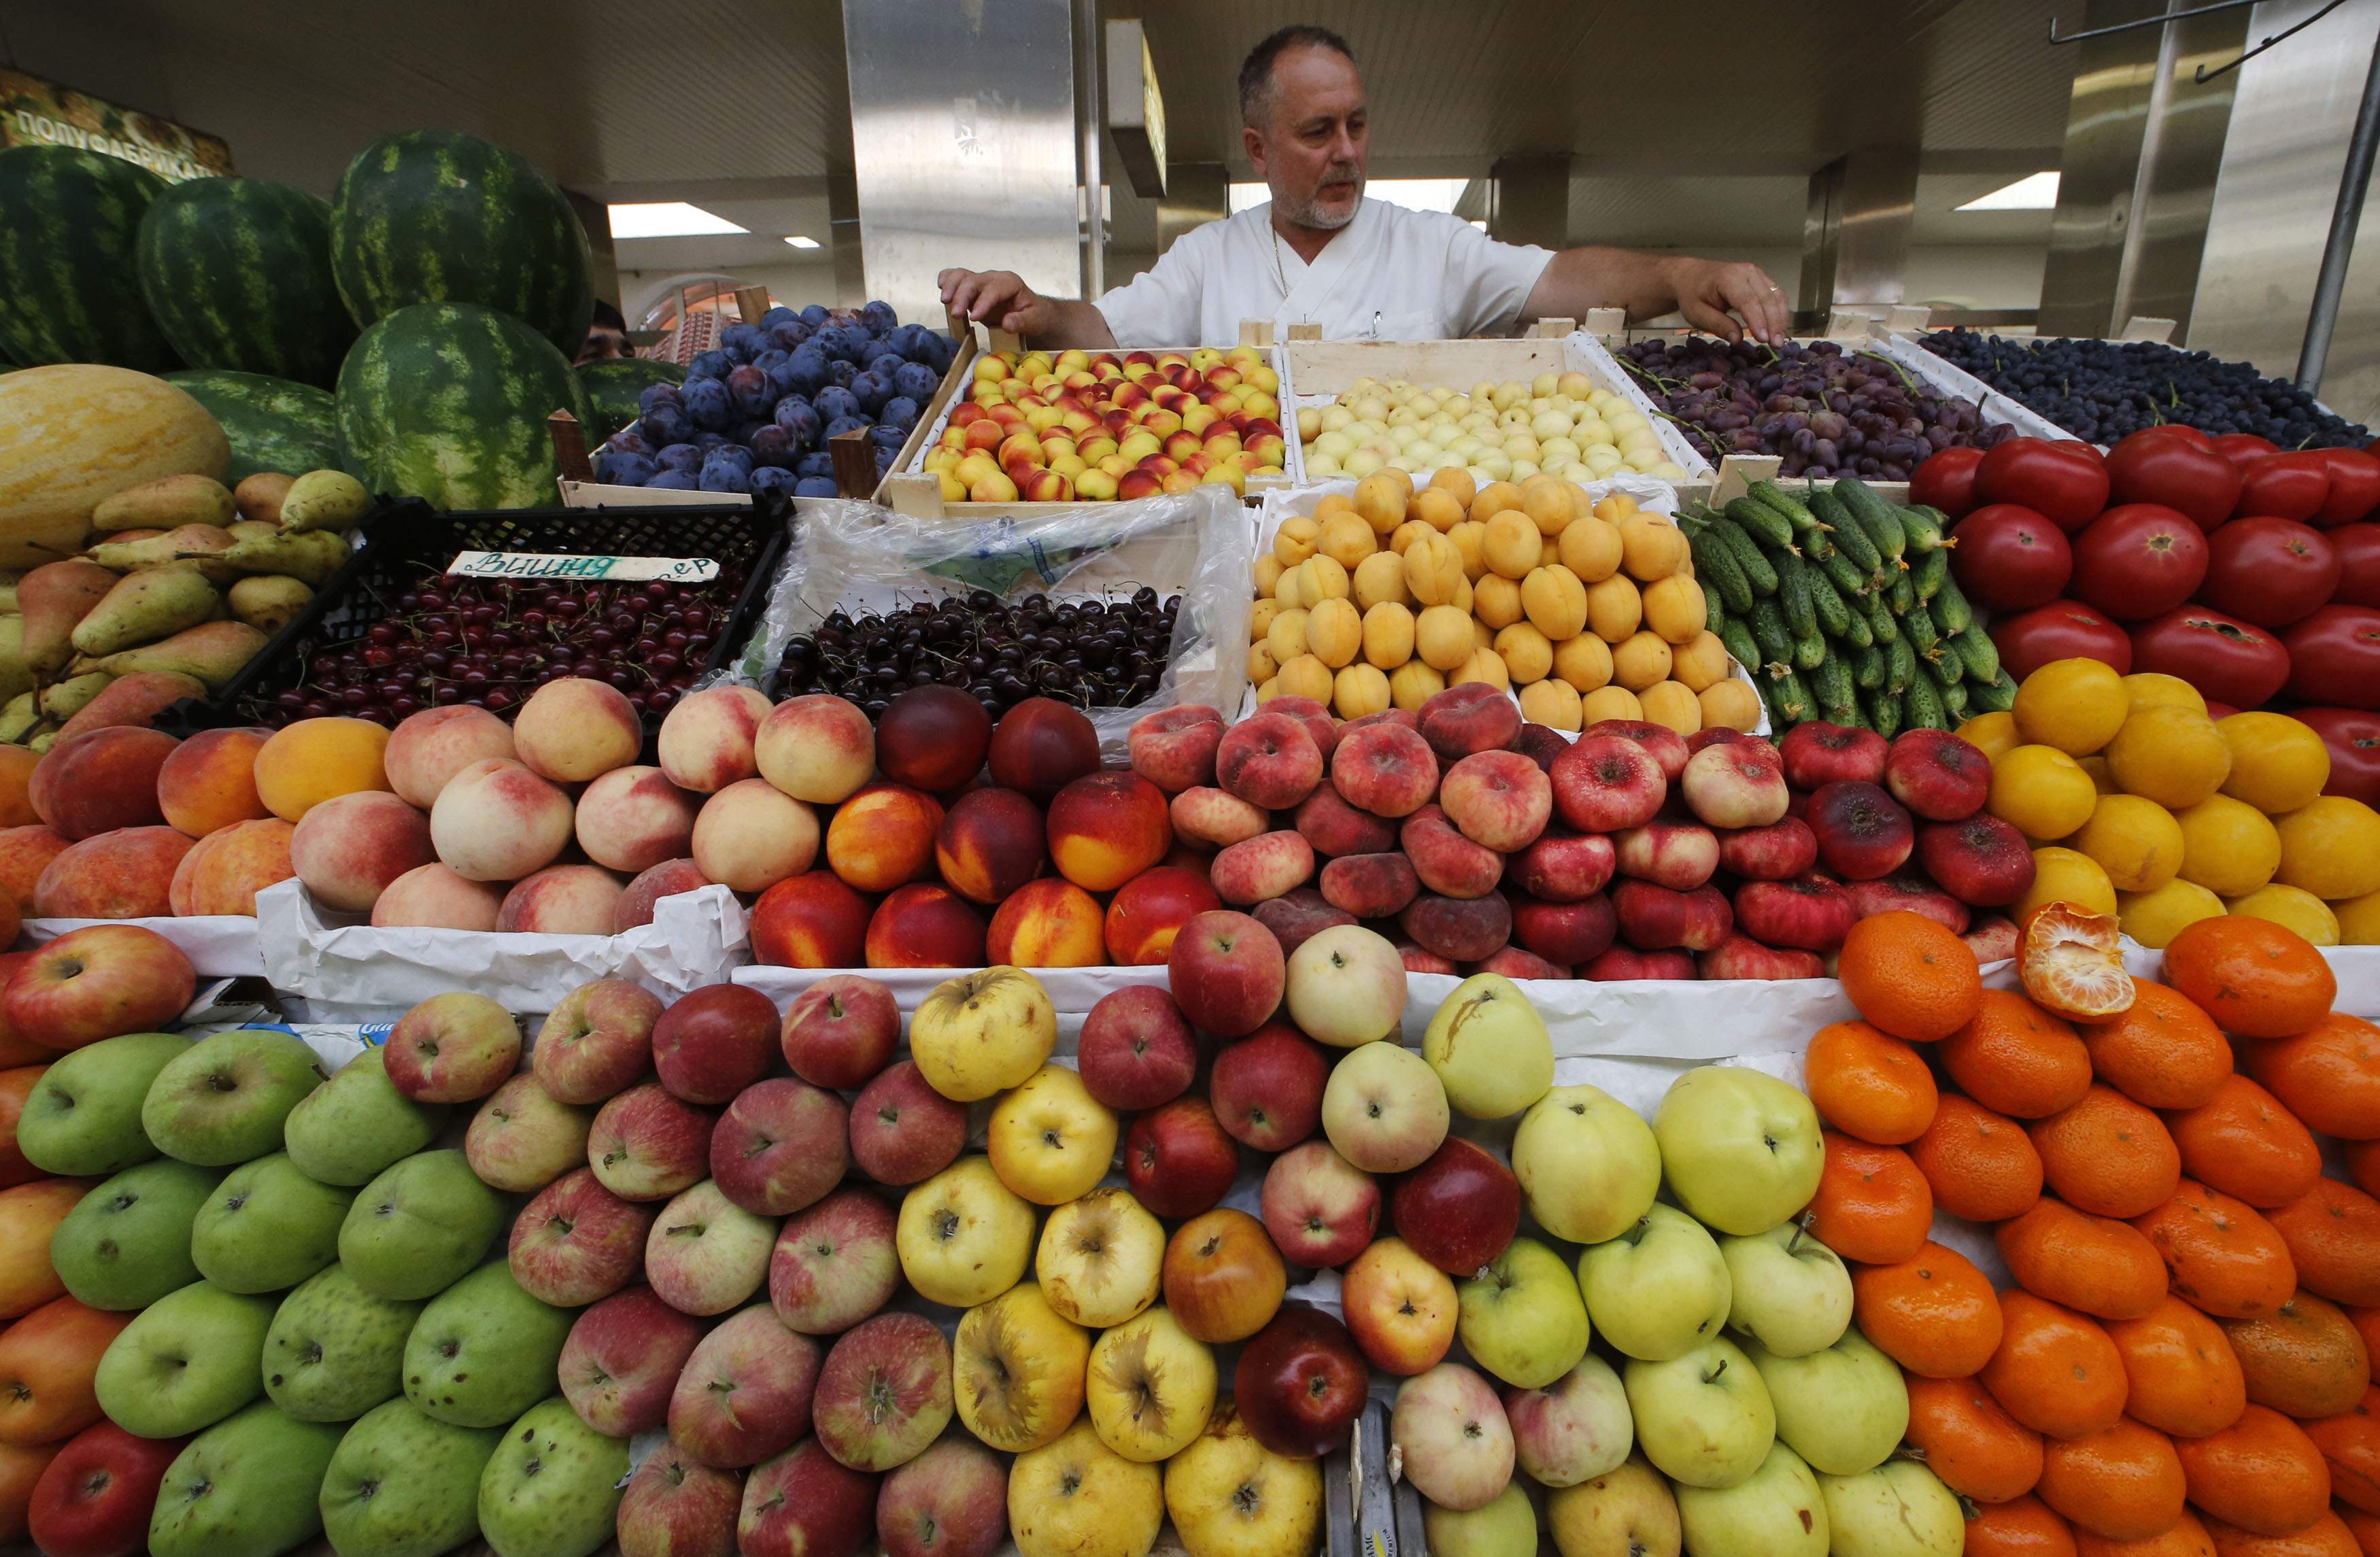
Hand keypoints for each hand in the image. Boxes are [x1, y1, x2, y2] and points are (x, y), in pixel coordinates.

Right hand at [937, 268, 1054, 334]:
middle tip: (956, 314)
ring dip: (951, 286)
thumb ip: (1021, 322)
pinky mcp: (972, 288)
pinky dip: (947, 280)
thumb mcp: (1034, 321)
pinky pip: (956, 277)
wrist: (1030, 310)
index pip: (993, 289)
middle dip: (962, 295)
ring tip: (945, 302)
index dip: (983, 302)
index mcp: (1010, 283)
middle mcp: (993, 278)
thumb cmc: (1033, 314)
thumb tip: (1006, 323)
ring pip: (961, 275)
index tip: (974, 317)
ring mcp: (981, 281)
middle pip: (973, 280)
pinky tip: (941, 287)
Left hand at [1673, 259, 1791, 344]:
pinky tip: (1779, 329)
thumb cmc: (1693, 294)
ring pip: (1776, 296)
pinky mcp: (1762, 279)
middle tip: (1775, 344)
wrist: (1693, 275)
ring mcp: (1756, 274)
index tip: (1763, 338)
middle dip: (1774, 323)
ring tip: (1779, 340)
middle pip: (1766, 298)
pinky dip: (1781, 312)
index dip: (1757, 320)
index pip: (1747, 300)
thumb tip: (1738, 339)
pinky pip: (1777, 295)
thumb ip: (1718, 325)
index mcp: (1728, 278)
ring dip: (1781, 319)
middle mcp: (1746, 272)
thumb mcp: (1697, 314)